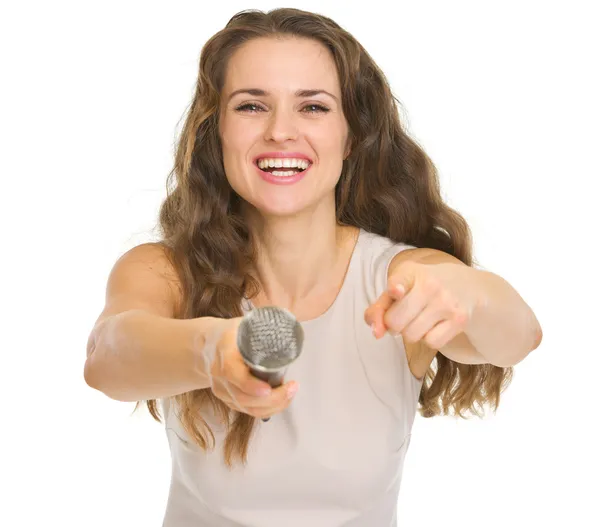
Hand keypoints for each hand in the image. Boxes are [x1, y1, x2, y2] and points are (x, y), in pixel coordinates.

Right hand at [202, 317, 298, 419]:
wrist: (210, 344)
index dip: (250, 384)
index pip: (231, 372)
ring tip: (291, 393)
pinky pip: (247, 410)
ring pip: (246, 407)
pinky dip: (267, 409)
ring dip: (273, 405)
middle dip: (271, 398)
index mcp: (224, 350)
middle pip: (242, 396)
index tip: (268, 388)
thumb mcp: (246, 323)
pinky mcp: (227, 398)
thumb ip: (264, 327)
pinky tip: (282, 400)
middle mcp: (219, 373)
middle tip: (292, 388)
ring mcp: (222, 388)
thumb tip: (287, 329)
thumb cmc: (233, 333)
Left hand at [364, 261, 480, 349]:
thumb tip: (376, 333)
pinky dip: (429, 339)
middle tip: (404, 315)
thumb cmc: (423, 288)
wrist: (467, 285)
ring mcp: (447, 302)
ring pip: (411, 335)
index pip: (399, 281)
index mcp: (410, 272)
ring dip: (411, 332)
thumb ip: (379, 308)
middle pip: (395, 322)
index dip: (395, 288)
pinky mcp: (460, 319)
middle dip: (394, 324)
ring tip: (421, 318)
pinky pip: (431, 343)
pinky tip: (435, 325)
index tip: (396, 291)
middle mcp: (430, 284)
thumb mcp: (399, 287)